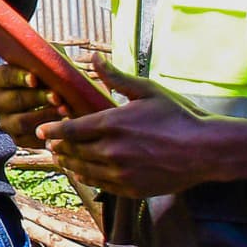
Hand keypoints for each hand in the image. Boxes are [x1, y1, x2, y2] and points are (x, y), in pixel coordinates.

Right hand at [0, 63, 69, 149]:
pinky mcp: (17, 138)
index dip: (18, 77)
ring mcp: (5, 121)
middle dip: (37, 98)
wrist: (57, 102)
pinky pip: (28, 140)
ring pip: (21, 121)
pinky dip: (45, 134)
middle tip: (57, 97)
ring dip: (44, 116)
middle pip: (14, 100)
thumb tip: (57, 62)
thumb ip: (49, 60)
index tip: (35, 79)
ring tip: (64, 111)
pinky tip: (60, 128)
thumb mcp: (49, 64)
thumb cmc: (52, 78)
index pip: (4, 76)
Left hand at [40, 60, 246, 199]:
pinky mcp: (131, 188)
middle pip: (73, 151)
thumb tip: (95, 58)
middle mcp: (111, 150)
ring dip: (68, 163)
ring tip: (61, 159)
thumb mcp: (148, 91)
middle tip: (50, 144)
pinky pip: (100, 184)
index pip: (70, 129)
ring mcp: (120, 173)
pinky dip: (87, 178)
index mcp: (112, 124)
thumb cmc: (179, 116)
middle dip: (58, 147)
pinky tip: (82, 174)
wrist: (205, 151)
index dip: (53, 130)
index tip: (41, 130)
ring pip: (83, 169)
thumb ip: (117, 78)